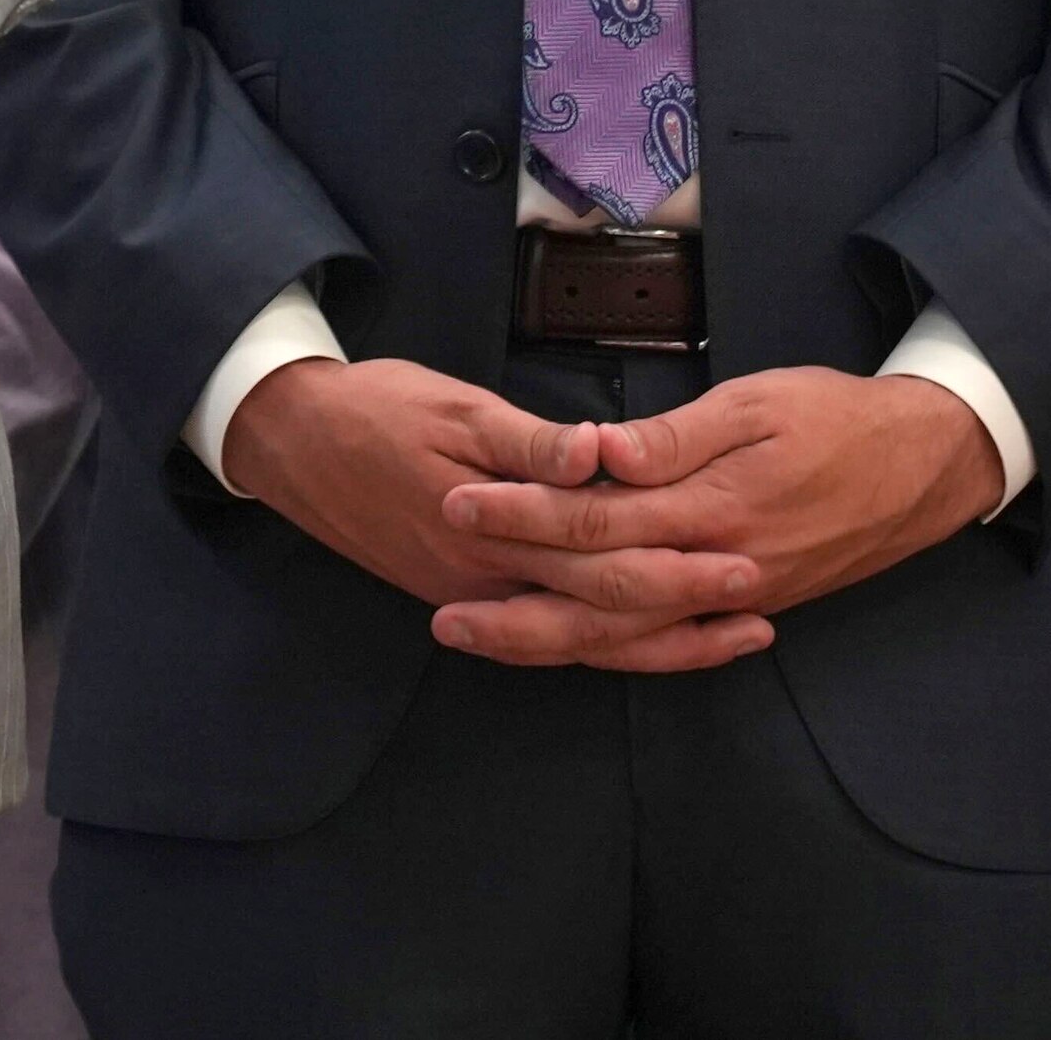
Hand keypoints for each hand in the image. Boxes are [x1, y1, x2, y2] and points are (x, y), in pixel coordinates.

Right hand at [221, 355, 770, 672]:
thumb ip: (531, 443)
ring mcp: (474, 597)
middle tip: (761, 603)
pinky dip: (607, 642)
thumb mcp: (454, 408)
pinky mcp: (465, 594)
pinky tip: (649, 637)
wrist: (290, 441)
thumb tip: (602, 452)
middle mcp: (486, 582)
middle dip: (687, 613)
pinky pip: (551, 634)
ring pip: (581, 640)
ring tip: (731, 637)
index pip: (603, 565)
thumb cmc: (376, 410)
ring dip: (659, 642)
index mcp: (490, 533)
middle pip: (604, 615)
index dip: (678, 569)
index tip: (744, 559)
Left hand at [435, 365, 1000, 662]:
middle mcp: (721, 565)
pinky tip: (570, 652)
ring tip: (482, 638)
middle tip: (442, 609)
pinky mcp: (752, 602)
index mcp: (714, 508)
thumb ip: (673, 437)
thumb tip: (599, 454)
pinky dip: (618, 652)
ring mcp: (738, 594)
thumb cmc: (838, 417)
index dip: (525, 514)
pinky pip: (671, 639)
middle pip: (602, 596)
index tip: (461, 504)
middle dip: (518, 601)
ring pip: (631, 634)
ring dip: (552, 640)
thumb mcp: (754, 403)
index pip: (598, 519)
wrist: (930, 464)